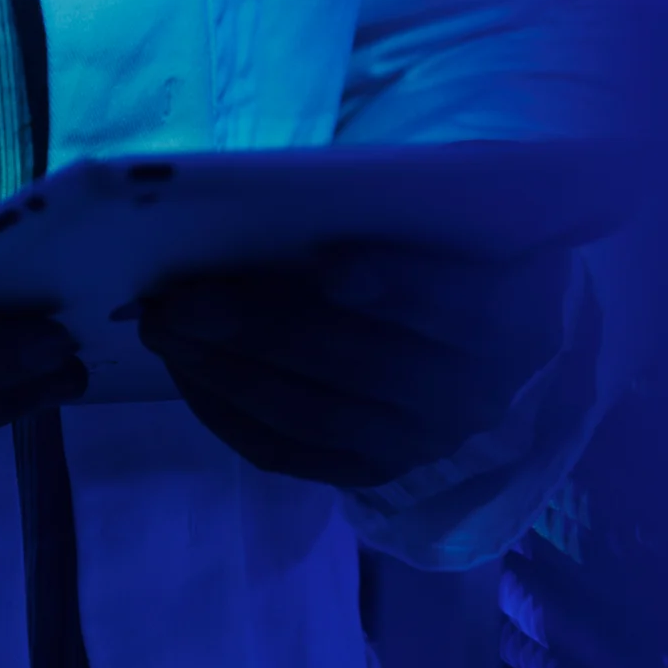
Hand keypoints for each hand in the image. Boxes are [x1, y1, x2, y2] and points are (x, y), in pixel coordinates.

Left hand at [137, 242, 572, 491]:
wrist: (486, 346)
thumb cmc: (443, 255)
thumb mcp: (439, 223)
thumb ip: (385, 213)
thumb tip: (274, 194)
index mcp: (506, 317)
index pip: (455, 305)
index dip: (397, 288)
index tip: (331, 268)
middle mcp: (470, 396)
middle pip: (359, 365)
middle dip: (257, 330)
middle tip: (178, 299)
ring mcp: (418, 445)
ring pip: (311, 415)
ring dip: (224, 372)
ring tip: (162, 329)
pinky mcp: (369, 472)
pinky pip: (287, 453)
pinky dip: (227, 412)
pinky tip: (185, 371)